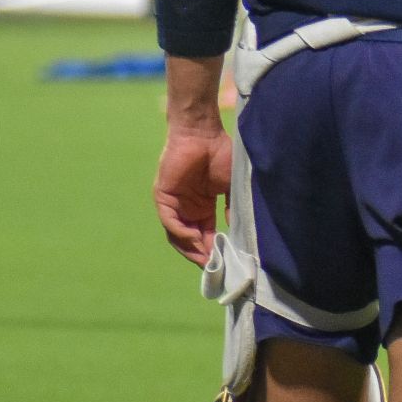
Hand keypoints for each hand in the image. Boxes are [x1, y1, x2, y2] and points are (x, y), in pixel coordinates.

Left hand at [154, 125, 230, 265]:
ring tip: (205, 260)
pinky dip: (182, 233)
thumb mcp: (231, 186)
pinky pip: (170, 222)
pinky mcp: (164, 197)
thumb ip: (232, 208)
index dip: (214, 249)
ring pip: (178, 236)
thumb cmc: (220, 154)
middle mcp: (187, 208)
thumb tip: (237, 231)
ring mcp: (175, 204)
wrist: (202, 133)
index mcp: (203, 206)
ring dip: (190, 249)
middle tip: (215, 268)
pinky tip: (195, 239)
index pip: (206, 235)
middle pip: (191, 240)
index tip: (226, 262)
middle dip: (202, 255)